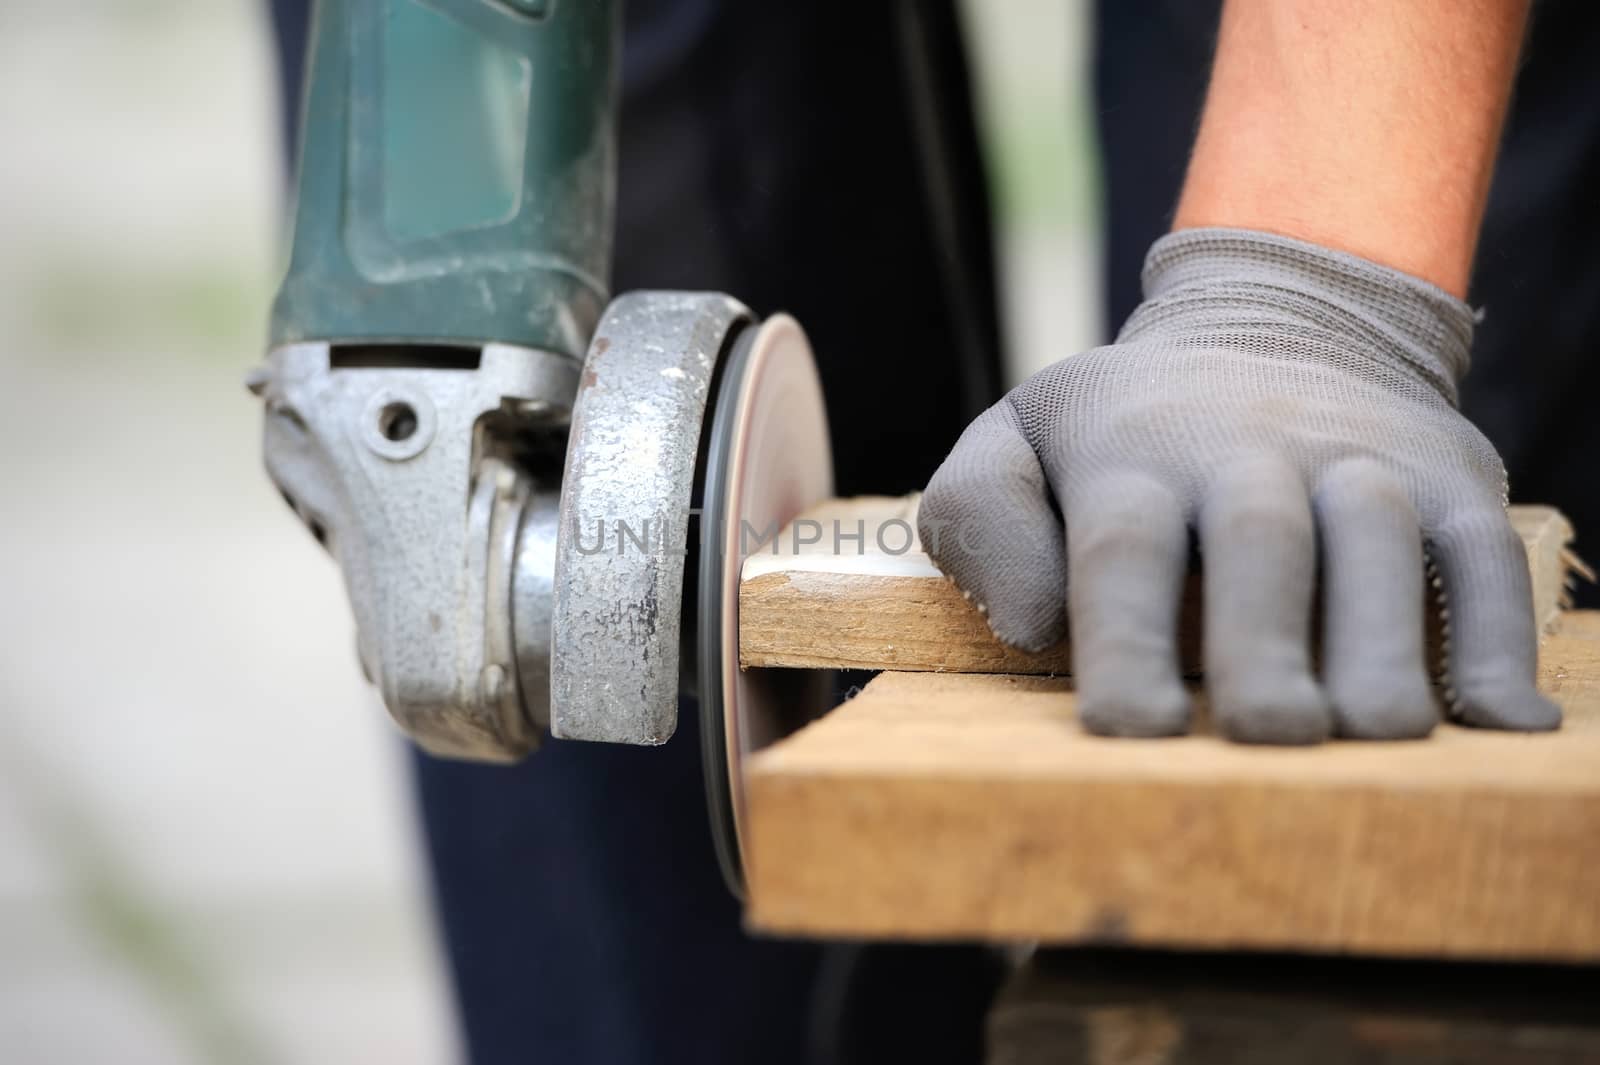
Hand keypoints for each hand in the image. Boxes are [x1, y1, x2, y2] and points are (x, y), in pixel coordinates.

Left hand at [918, 228, 1559, 743]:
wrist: (1267, 325)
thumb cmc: (1121, 433)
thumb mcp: (1015, 443)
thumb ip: (981, 521)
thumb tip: (1030, 623)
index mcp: (1129, 450)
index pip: (1122, 545)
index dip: (1128, 636)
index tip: (1135, 729)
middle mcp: (1247, 445)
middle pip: (1259, 539)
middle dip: (1264, 641)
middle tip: (1266, 735)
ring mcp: (1356, 453)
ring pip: (1381, 540)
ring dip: (1385, 643)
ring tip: (1375, 735)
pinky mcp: (1448, 471)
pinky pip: (1485, 553)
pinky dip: (1501, 638)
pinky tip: (1502, 725)